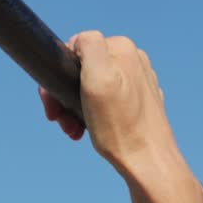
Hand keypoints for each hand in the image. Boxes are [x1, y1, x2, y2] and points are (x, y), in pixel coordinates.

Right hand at [39, 31, 187, 194]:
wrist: (148, 162)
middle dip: (65, 95)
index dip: (59, 76)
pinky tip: (89, 130)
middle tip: (62, 121)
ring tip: (75, 130)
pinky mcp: (139, 101)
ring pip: (91, 88)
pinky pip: (106, 102)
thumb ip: (88, 46)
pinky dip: (92, 115)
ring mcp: (138, 81)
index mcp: (122, 48)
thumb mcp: (97, 79)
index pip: (75, 50)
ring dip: (75, 107)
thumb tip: (80, 40)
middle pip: (82, 70)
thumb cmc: (120, 126)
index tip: (55, 103)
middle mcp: (133, 60)